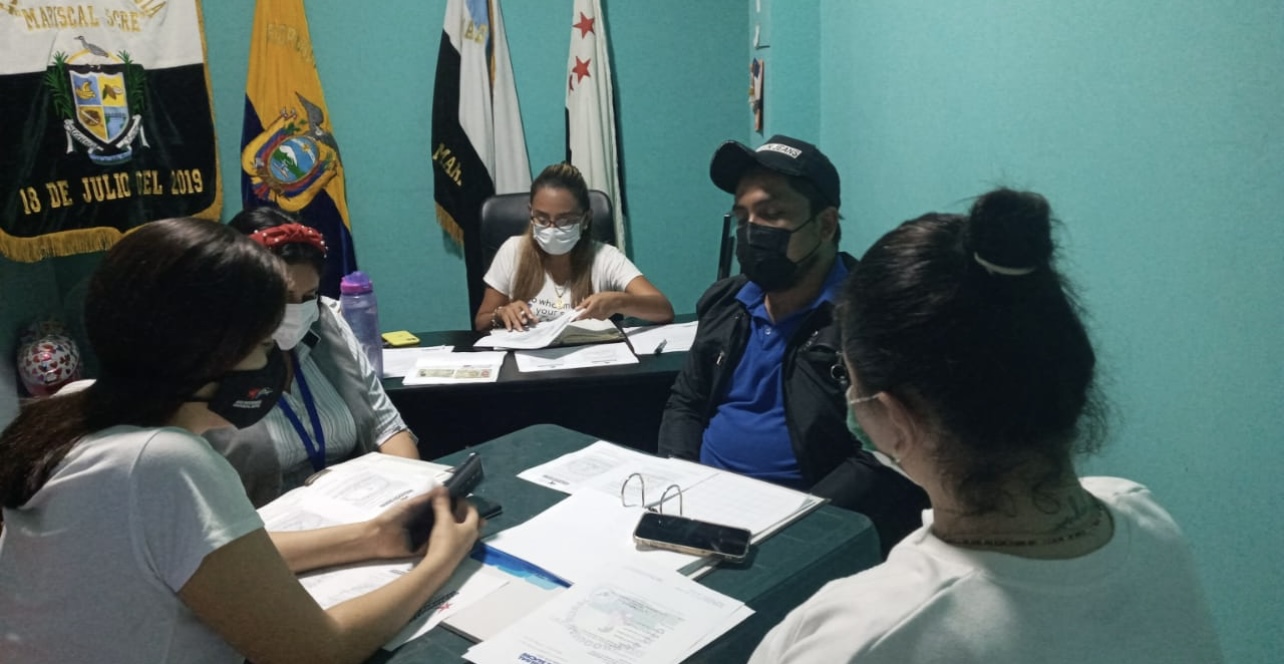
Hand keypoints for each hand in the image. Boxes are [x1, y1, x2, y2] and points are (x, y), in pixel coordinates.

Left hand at [365, 488, 481, 559]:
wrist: (377, 537)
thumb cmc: (392, 517)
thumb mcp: (409, 505)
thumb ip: (424, 498)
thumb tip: (441, 487)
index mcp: (423, 513)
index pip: (441, 509)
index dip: (452, 507)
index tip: (467, 504)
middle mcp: (425, 525)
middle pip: (444, 522)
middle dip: (456, 521)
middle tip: (474, 521)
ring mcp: (424, 538)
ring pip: (441, 535)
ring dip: (452, 533)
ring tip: (470, 532)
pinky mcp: (421, 549)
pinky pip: (434, 546)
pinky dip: (443, 545)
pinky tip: (457, 543)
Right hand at [420, 488, 481, 566]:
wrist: (439, 566)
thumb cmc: (445, 541)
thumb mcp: (443, 520)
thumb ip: (442, 504)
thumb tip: (442, 488)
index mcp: (471, 527)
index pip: (473, 511)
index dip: (465, 503)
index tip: (457, 497)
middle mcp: (471, 537)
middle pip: (471, 522)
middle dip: (464, 514)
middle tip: (455, 507)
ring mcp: (464, 547)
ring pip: (465, 531)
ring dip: (459, 524)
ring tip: (449, 517)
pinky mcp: (456, 554)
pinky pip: (458, 539)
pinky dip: (453, 532)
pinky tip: (444, 532)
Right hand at [494, 301, 533, 330]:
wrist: (502, 311)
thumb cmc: (515, 312)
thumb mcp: (523, 312)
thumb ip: (530, 316)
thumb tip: (537, 321)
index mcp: (519, 303)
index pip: (524, 306)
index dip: (528, 311)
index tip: (531, 317)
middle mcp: (513, 305)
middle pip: (517, 312)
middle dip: (521, 317)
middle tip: (525, 322)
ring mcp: (507, 309)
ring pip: (512, 317)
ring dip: (516, 323)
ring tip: (520, 329)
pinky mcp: (502, 313)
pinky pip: (506, 319)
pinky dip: (508, 325)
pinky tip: (510, 329)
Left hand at [576, 292, 622, 319]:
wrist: (617, 302)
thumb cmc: (605, 297)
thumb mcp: (593, 297)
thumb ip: (584, 303)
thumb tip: (576, 309)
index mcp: (592, 308)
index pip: (582, 315)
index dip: (577, 317)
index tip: (572, 319)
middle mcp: (595, 314)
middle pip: (586, 316)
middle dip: (585, 313)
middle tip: (588, 307)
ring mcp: (599, 318)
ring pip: (591, 316)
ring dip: (591, 312)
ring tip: (597, 306)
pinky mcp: (602, 319)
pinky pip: (596, 317)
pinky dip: (596, 313)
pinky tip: (600, 309)